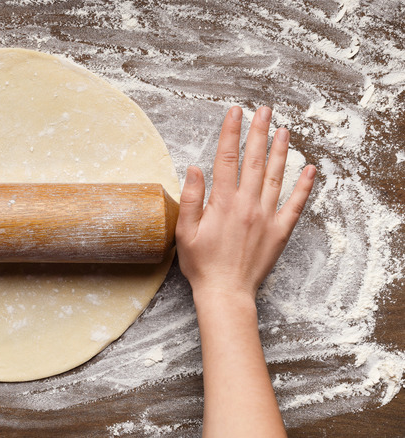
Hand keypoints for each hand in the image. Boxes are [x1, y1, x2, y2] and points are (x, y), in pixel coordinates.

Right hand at [176, 106, 315, 301]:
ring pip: (276, 177)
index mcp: (222, 203)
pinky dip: (303, 186)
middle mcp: (247, 205)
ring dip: (281, 151)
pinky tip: (309, 169)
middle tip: (264, 110)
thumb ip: (190, 199)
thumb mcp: (184, 232)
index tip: (235, 113)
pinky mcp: (279, 231)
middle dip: (259, 133)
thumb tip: (194, 169)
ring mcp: (266, 217)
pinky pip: (295, 204)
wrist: (225, 293)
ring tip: (284, 130)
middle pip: (255, 161)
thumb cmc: (201, 265)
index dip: (230, 133)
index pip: (226, 159)